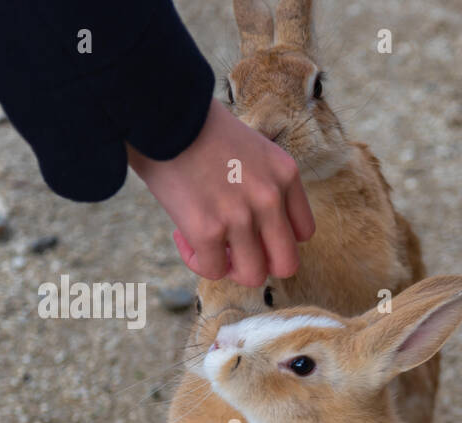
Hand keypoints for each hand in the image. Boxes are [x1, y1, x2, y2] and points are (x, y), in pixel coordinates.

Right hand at [126, 99, 315, 284]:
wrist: (158, 109)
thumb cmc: (196, 125)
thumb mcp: (251, 147)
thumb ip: (262, 183)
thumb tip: (254, 224)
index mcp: (285, 174)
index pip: (304, 232)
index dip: (277, 238)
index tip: (254, 229)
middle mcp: (270, 197)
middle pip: (286, 264)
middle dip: (261, 263)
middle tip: (236, 250)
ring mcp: (240, 216)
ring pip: (252, 275)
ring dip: (230, 266)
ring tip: (209, 245)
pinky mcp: (207, 229)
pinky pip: (213, 270)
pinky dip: (197, 260)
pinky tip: (182, 235)